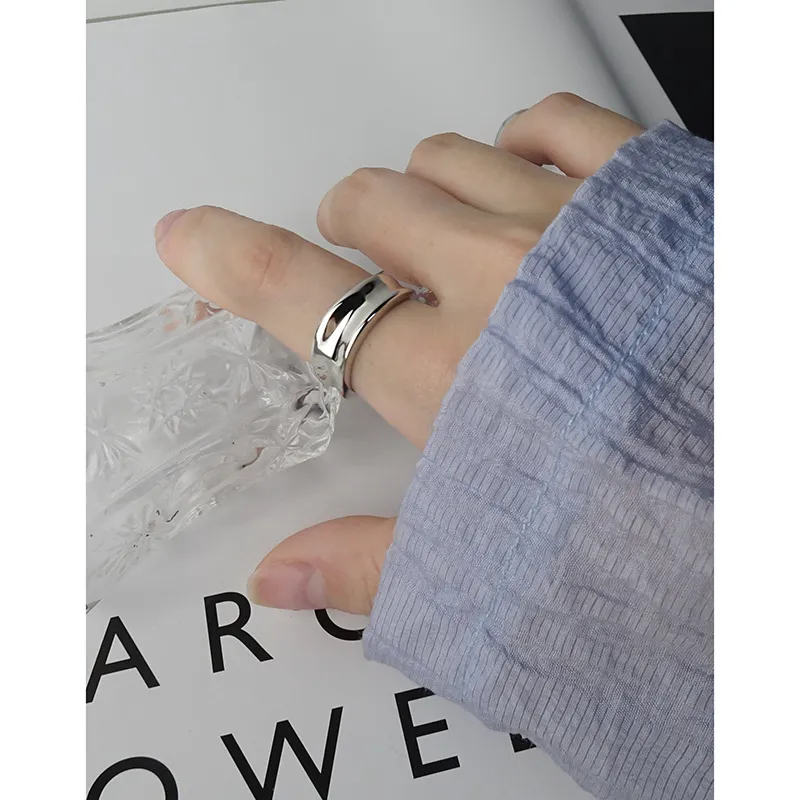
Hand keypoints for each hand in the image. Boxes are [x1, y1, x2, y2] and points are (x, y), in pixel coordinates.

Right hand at [154, 93, 643, 614]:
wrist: (783, 507)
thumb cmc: (664, 536)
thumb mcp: (495, 568)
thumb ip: (371, 560)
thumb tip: (282, 573)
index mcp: (449, 375)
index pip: (300, 296)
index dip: (228, 258)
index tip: (190, 235)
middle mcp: (500, 281)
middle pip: (367, 205)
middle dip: (350, 234)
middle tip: (378, 277)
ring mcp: (574, 227)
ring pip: (442, 156)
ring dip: (427, 195)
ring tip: (456, 244)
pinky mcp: (647, 195)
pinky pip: (546, 122)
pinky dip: (518, 144)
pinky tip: (528, 187)